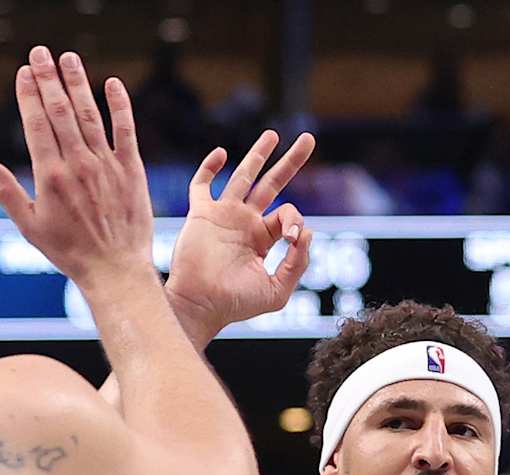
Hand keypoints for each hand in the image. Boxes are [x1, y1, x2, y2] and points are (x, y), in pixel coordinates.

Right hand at [0, 47, 152, 288]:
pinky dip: (119, 105)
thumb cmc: (69, 252)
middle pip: (61, 111)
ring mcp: (106, 165)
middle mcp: (78, 165)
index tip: (24, 72)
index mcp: (50, 178)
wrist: (114, 269)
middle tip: (40, 53)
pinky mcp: (131, 169)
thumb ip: (7, 192)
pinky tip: (112, 83)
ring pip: (90, 114)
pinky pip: (125, 130)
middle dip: (49, 79)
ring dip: (78, 83)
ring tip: (68, 58)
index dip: (29, 95)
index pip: (37, 124)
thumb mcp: (30, 227)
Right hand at [165, 131, 315, 338]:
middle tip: (308, 139)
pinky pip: (202, 184)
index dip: (295, 218)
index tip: (291, 236)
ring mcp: (222, 216)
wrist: (200, 305)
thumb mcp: (277, 291)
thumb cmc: (235, 304)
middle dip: (290, 162)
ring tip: (273, 135)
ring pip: (242, 176)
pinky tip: (221, 154)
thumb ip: (298, 264)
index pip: (286, 213)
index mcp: (262, 239)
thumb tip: (307, 231)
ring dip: (258, 155)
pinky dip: (209, 167)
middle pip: (271, 184)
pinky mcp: (200, 214)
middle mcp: (244, 223)